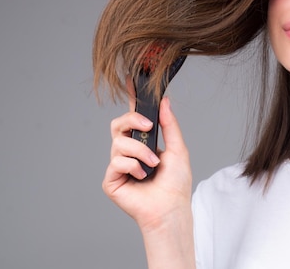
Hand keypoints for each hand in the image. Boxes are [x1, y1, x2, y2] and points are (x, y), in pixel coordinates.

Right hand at [102, 96, 192, 231]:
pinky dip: (133, 166)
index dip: (130, 100)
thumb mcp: (178, 148)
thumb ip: (170, 124)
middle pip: (118, 124)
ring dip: (140, 151)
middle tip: (148, 126)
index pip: (133, 118)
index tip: (132, 81)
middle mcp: (128, 152)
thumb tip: (165, 101)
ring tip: (153, 164)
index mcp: (143, 142)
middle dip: (132, 120)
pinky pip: (116, 162)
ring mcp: (119, 165)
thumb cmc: (176, 183)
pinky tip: (142, 177)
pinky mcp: (111, 180)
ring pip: (119, 143)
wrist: (171, 207)